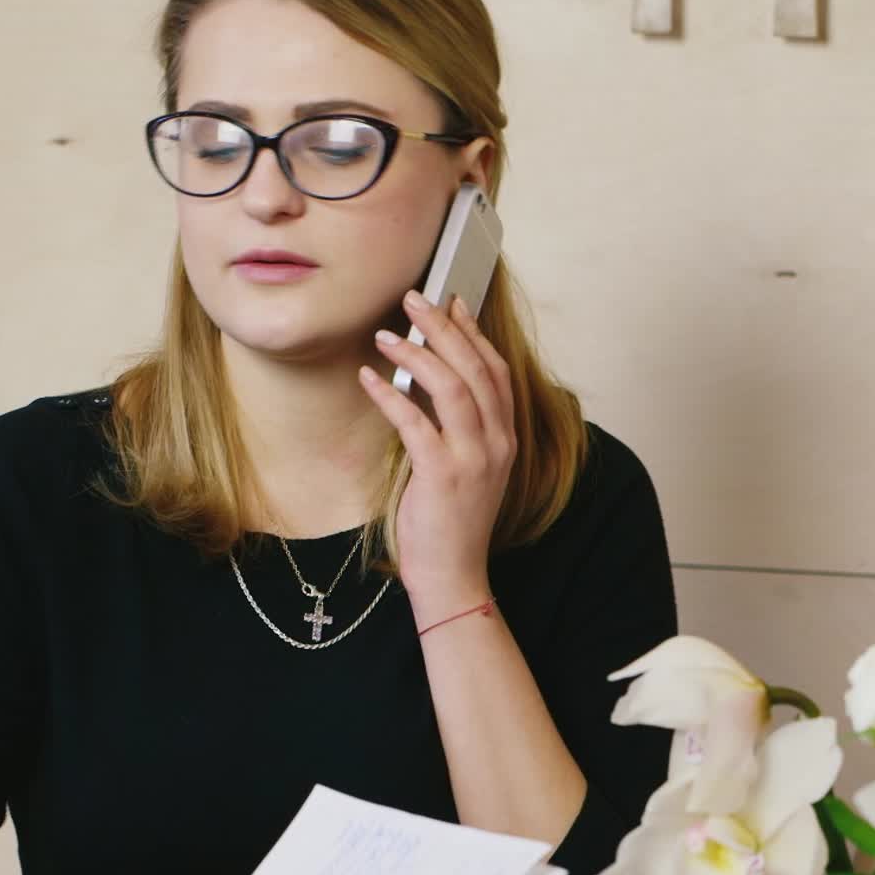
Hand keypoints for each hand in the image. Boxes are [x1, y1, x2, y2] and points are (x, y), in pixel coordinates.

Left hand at [360, 289, 516, 626]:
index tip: (451, 304)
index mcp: (505, 438)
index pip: (495, 372)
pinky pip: (415, 421)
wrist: (453, 574)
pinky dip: (390, 394)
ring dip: (416, 353)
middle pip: (474, 368)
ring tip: (385, 334)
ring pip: (451, 387)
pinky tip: (368, 377)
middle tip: (412, 300)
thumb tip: (427, 383)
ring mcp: (473, 458)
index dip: (473, 333)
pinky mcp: (443, 474)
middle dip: (442, 327)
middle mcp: (497, 443)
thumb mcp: (466, 468)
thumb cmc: (452, 522)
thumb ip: (457, 428)